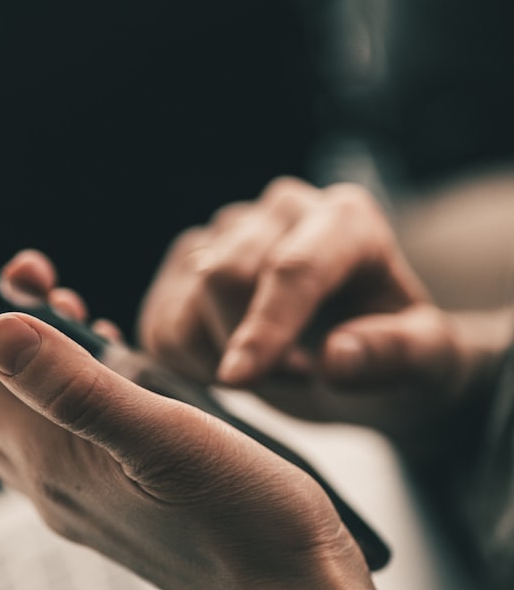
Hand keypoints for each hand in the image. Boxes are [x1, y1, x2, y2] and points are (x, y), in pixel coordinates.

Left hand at [0, 274, 368, 589]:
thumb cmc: (247, 523)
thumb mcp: (166, 437)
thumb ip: (76, 386)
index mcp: (56, 466)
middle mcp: (58, 490)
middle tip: (32, 283)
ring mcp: (88, 505)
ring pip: (25, 423)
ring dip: (29, 364)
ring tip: (69, 312)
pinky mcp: (122, 511)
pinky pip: (67, 443)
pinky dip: (68, 395)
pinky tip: (113, 373)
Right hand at [136, 178, 506, 442]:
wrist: (360, 351)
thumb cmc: (396, 350)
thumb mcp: (428, 361)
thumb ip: (396, 355)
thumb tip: (336, 356)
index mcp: (347, 221)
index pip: (292, 268)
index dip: (263, 327)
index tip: (238, 380)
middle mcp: (282, 209)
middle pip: (224, 276)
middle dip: (243, 346)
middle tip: (293, 378)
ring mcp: (229, 230)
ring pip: (184, 298)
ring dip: (215, 357)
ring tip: (268, 370)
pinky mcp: (188, 259)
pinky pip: (159, 320)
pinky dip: (184, 360)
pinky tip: (229, 363)